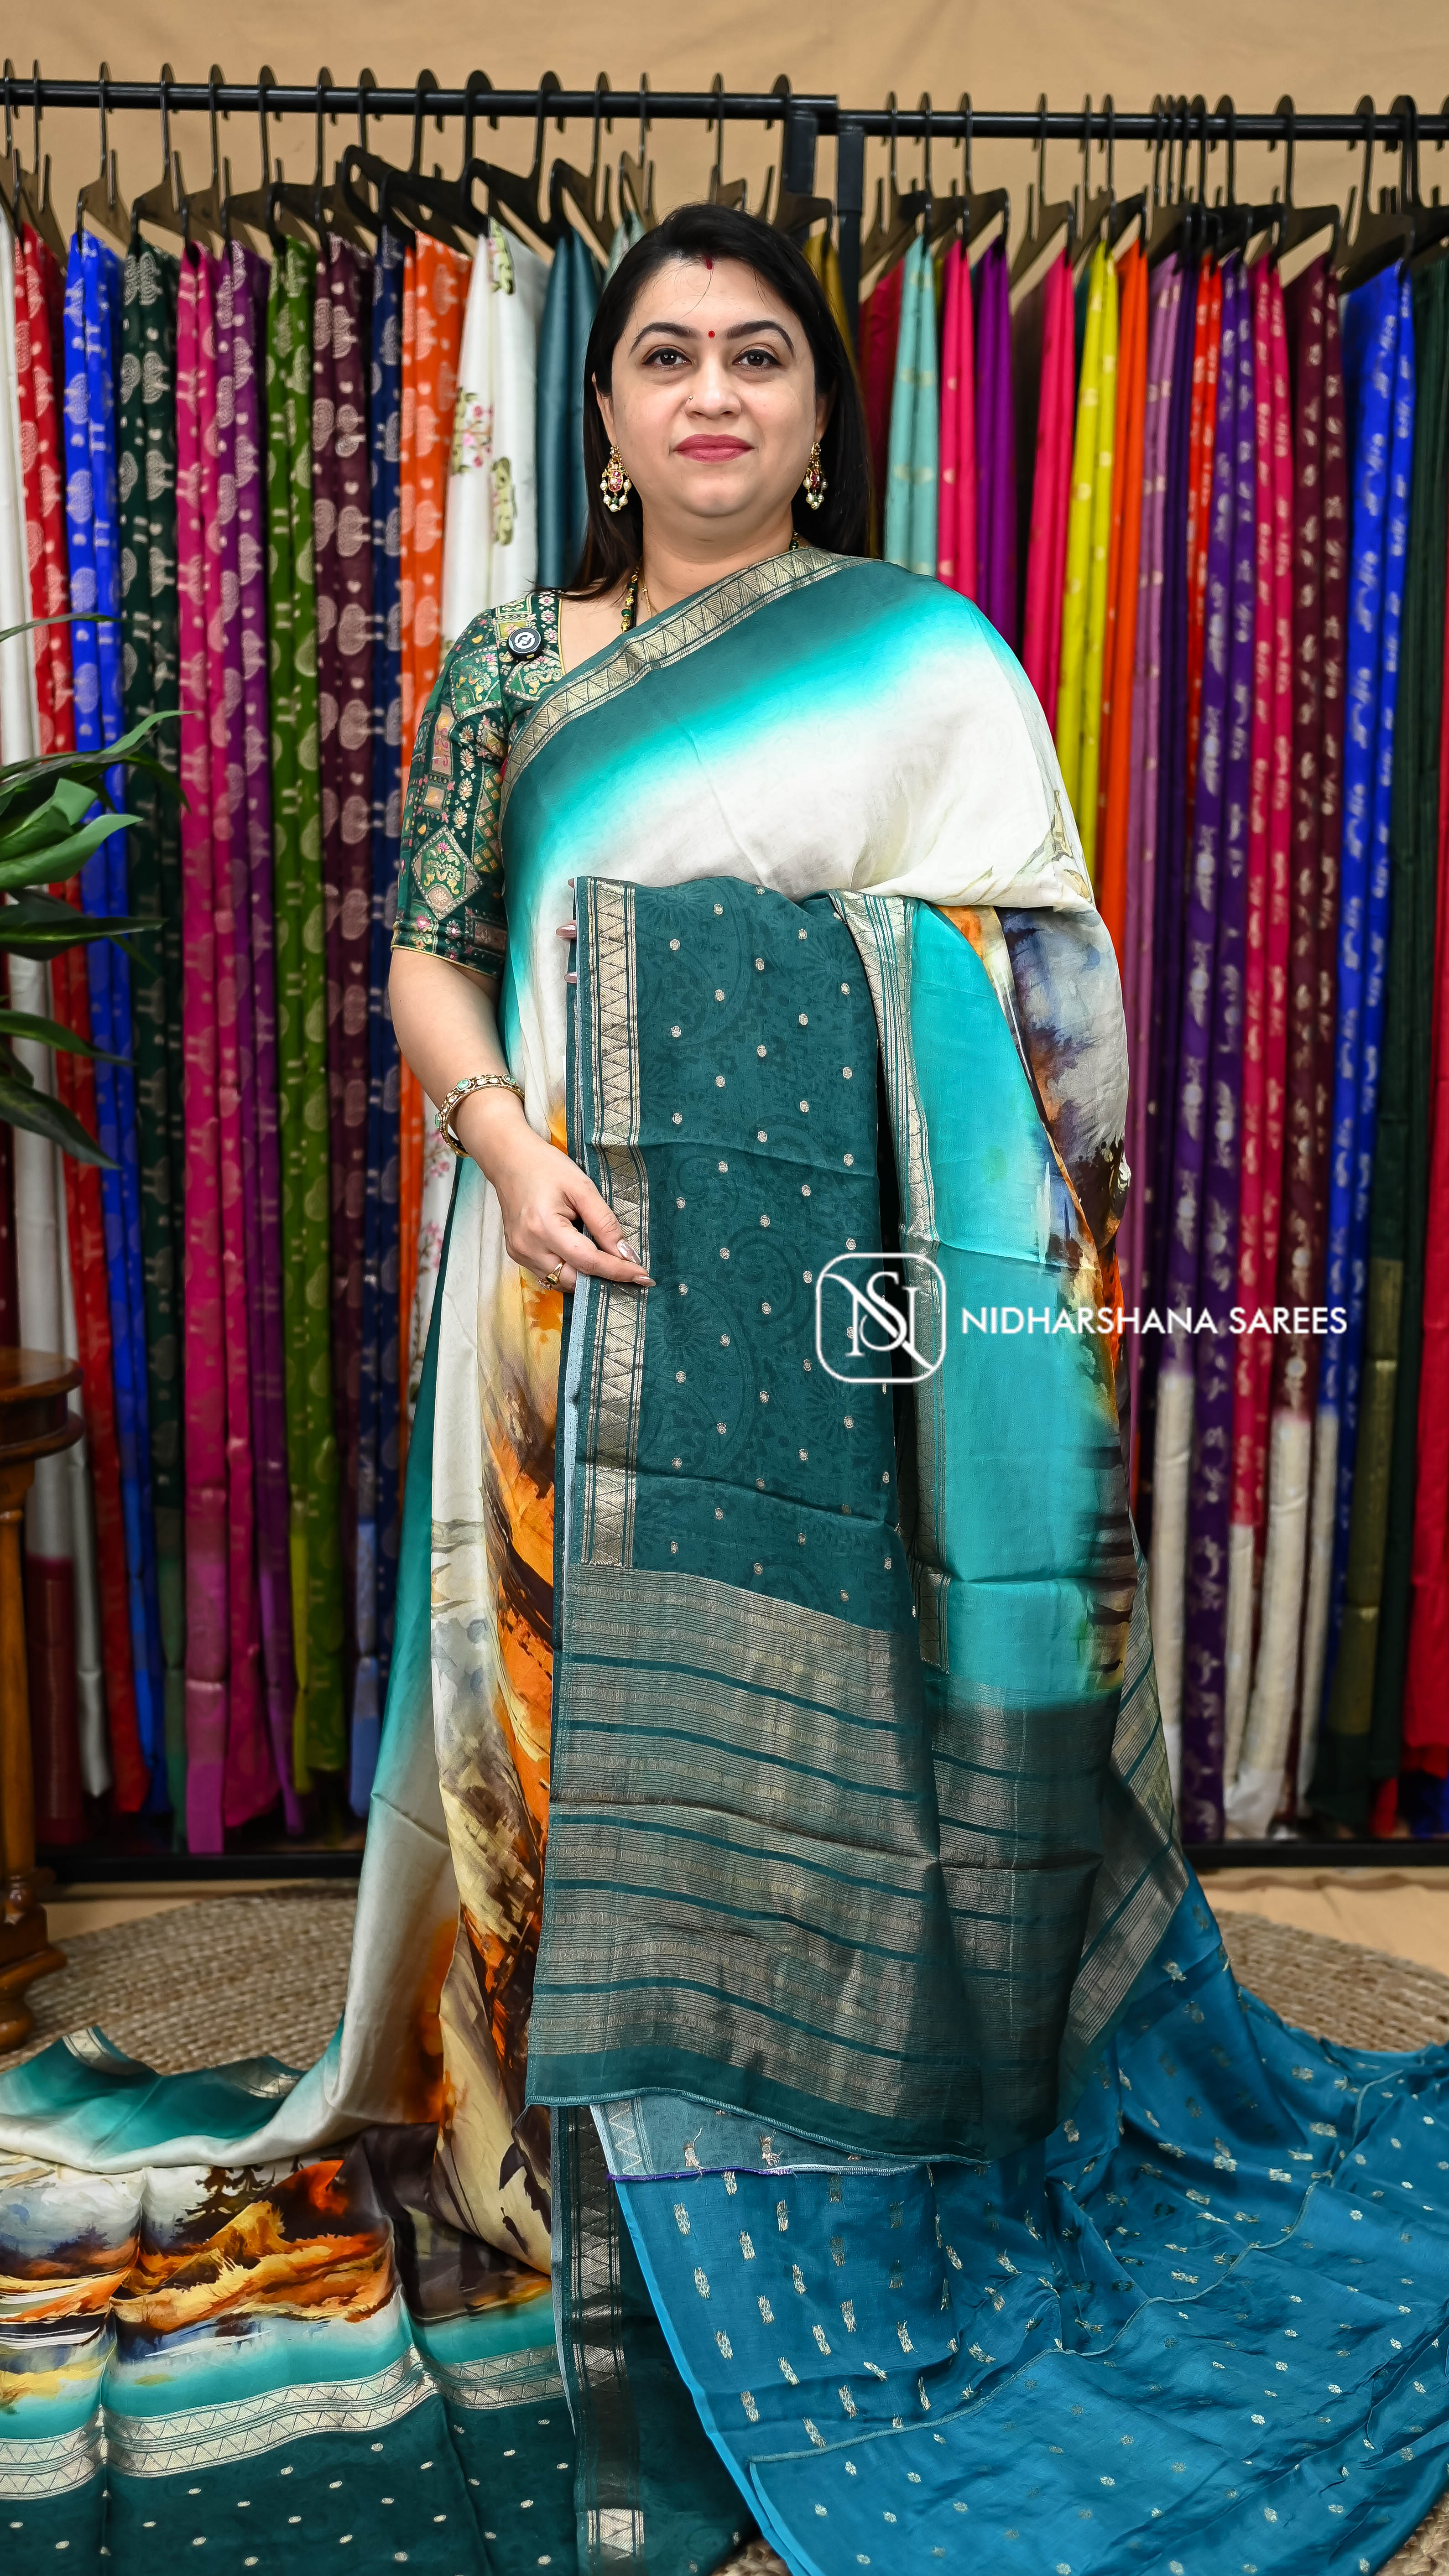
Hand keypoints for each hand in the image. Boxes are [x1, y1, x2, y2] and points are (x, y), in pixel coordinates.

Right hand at [454, 1084, 651, 1293]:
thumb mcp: (582, 1187)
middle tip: (627, 1271)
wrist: (509, 1160)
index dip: (617, 1271)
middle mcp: (528, 1246)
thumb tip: (625, 1254)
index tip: (643, 1276)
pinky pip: (548, 1273)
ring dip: (585, 1276)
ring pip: (560, 1281)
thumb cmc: (547, 1167)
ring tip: (605, 1261)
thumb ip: (604, 1222)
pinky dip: (568, 1270)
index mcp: (544, 1227)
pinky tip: (580, 1255)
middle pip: (573, 1280)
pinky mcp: (516, 1254)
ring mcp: (519, 1253)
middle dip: (602, 1279)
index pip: (588, 1261)